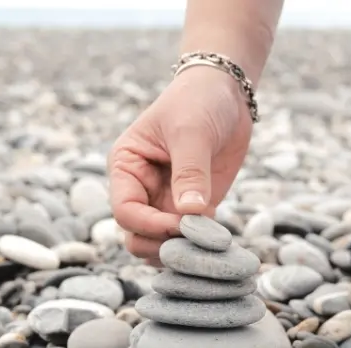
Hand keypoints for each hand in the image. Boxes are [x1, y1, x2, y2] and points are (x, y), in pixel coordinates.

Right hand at [108, 66, 252, 262]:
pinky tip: (220, 242)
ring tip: (209, 243)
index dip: (150, 225)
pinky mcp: (192, 210)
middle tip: (196, 239)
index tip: (181, 224)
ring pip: (161, 245)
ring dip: (182, 251)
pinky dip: (202, 248)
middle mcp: (141, 189)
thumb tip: (190, 213)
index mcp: (126, 167)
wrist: (226, 93)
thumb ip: (190, 173)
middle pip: (137, 236)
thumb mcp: (192, 132)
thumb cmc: (198, 101)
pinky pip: (189, 240)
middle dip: (163, 244)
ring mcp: (165, 202)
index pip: (125, 211)